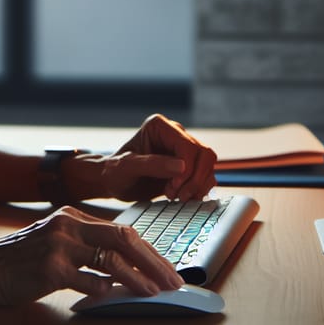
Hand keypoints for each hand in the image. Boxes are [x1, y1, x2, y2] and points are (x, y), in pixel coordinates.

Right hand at [0, 205, 183, 305]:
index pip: (122, 229)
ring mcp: (60, 245)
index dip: (148, 250)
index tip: (166, 267)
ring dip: (137, 278)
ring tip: (154, 292)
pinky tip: (112, 296)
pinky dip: (103, 289)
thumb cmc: (23, 258)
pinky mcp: (50, 268)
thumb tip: (125, 266)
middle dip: (153, 261)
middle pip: (123, 239)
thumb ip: (87, 246)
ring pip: (110, 259)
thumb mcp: (57, 241)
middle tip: (173, 280)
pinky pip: (86, 280)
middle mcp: (69, 224)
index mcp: (74, 216)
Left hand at [101, 114, 216, 201]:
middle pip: (203, 154)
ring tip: (177, 197)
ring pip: (208, 165)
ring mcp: (183, 150)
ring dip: (198, 185)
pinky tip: (183, 197)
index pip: (187, 146)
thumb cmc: (116, 172)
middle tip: (178, 196)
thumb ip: (152, 165)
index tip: (173, 188)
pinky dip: (200, 189)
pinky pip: (206, 175)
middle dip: (195, 179)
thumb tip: (182, 166)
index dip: (186, 169)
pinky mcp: (188, 165)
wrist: (115, 183)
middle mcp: (175, 134)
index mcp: (160, 126)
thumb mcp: (127, 168)